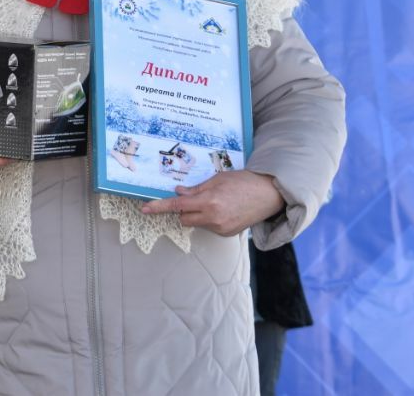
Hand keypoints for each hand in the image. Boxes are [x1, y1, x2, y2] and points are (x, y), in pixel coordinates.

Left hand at [140, 169, 284, 235]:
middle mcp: (213, 218)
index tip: (144, 208)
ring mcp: (221, 228)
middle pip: (183, 217)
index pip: (177, 205)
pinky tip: (224, 210)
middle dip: (184, 209)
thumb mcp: (217, 179)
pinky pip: (209, 227)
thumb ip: (196, 189)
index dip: (159, 207)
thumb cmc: (244, 182)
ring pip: (196, 223)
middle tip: (197, 198)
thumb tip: (178, 192)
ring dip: (198, 214)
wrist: (269, 194)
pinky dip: (209, 220)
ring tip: (217, 202)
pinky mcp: (227, 234)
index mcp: (208, 201)